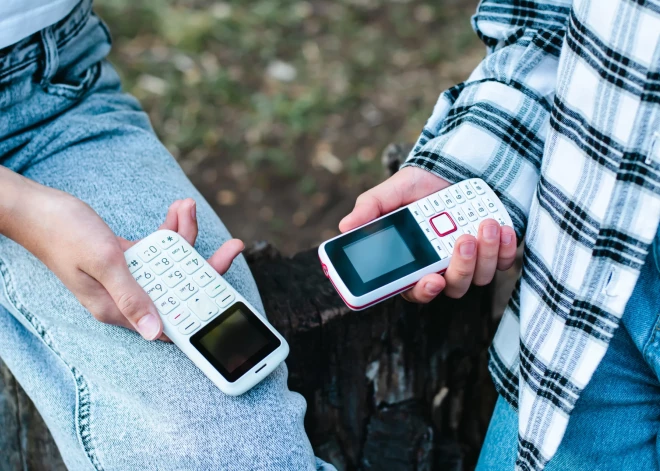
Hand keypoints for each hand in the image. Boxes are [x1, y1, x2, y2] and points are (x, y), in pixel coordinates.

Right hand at [5, 178, 243, 339]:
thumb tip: (154, 332)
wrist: (35, 207)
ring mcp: (128, 276)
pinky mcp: (127, 258)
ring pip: (171, 263)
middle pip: (179, 288)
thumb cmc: (62, 232)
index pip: (170, 317)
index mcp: (118, 308)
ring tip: (188, 207)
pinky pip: (158, 248)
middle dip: (206, 265)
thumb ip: (131, 295)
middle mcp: (125, 296)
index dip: (201, 309)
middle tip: (233, 246)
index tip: (227, 296)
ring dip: (185, 235)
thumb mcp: (103, 262)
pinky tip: (177, 209)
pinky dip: (169, 229)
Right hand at [339, 166, 516, 302]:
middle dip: (461, 267)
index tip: (431, 281)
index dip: (424, 292)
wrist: (456, 167)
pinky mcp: (498, 253)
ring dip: (486, 253)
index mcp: (415, 263)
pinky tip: (503, 227)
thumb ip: (371, 208)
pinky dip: (507, 248)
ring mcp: (473, 263)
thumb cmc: (420, 186)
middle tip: (463, 238)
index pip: (416, 290)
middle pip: (453, 287)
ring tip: (485, 223)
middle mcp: (444, 269)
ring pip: (481, 277)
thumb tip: (345, 227)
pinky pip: (506, 262)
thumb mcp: (392, 192)